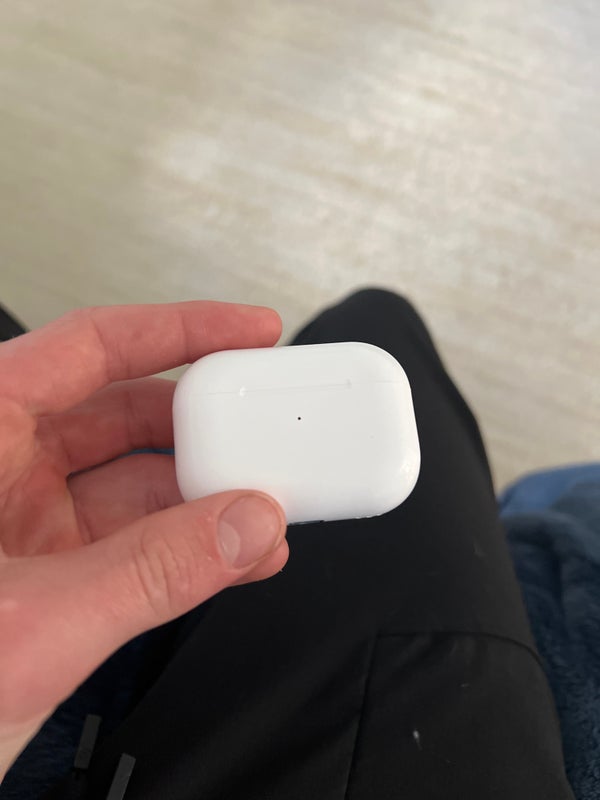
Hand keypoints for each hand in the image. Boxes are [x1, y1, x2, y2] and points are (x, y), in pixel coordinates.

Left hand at [0, 301, 287, 777]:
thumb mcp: (29, 625)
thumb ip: (149, 572)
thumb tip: (244, 525)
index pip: (91, 347)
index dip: (180, 329)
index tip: (250, 332)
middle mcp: (1, 467)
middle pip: (127, 412)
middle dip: (206, 424)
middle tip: (267, 431)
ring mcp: (25, 522)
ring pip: (139, 482)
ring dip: (208, 495)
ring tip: (266, 507)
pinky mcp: (50, 571)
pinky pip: (137, 540)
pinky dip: (190, 545)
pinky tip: (237, 553)